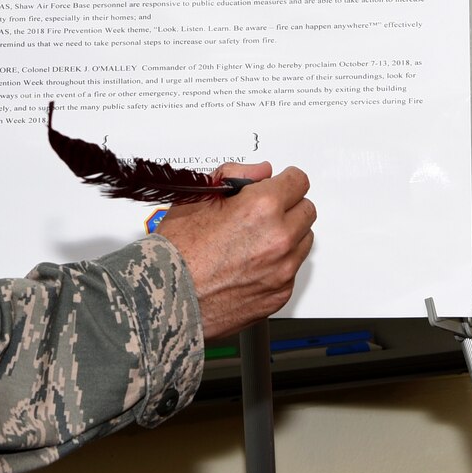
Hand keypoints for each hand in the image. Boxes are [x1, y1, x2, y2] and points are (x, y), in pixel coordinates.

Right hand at [154, 162, 314, 340]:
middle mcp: (279, 238)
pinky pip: (292, 272)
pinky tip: (252, 265)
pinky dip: (279, 266)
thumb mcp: (198, 197)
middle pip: (307, 210)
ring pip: (304, 241)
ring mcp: (282, 269)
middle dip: (289, 208)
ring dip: (288, 237)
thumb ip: (235, 175)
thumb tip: (260, 172)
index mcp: (262, 207)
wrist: (164, 300)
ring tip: (256, 241)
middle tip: (265, 214)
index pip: (299, 181)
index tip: (280, 185)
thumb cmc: (176, 252)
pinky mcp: (279, 295)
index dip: (285, 181)